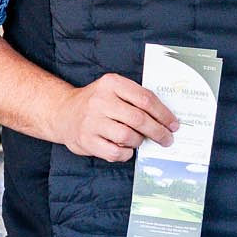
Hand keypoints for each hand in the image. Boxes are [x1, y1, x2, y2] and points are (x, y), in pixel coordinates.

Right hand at [52, 74, 177, 163]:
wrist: (63, 112)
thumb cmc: (97, 103)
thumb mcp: (114, 90)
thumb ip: (136, 99)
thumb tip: (166, 119)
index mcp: (112, 84)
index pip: (145, 99)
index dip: (164, 114)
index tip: (173, 124)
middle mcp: (100, 101)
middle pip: (139, 119)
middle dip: (158, 132)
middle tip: (167, 139)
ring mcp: (92, 121)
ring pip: (128, 136)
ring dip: (139, 142)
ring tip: (139, 140)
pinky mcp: (86, 140)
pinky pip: (115, 152)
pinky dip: (126, 153)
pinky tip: (126, 149)